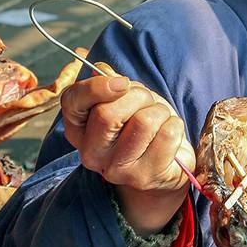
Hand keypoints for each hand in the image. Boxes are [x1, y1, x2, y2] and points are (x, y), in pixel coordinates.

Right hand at [61, 63, 194, 234]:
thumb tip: (100, 69)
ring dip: (160, 112)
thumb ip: (110, 83)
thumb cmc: (141, 127)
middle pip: (108, 113)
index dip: (97, 87)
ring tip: (160, 121)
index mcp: (79, 129)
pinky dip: (174, 126)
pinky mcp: (144, 177)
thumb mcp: (124, 100)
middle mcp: (91, 153)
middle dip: (138, 97)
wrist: (165, 165)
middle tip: (147, 103)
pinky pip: (167, 135)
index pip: (72, 101)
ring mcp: (116, 170)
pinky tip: (169, 136)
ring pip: (143, 122)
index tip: (123, 83)